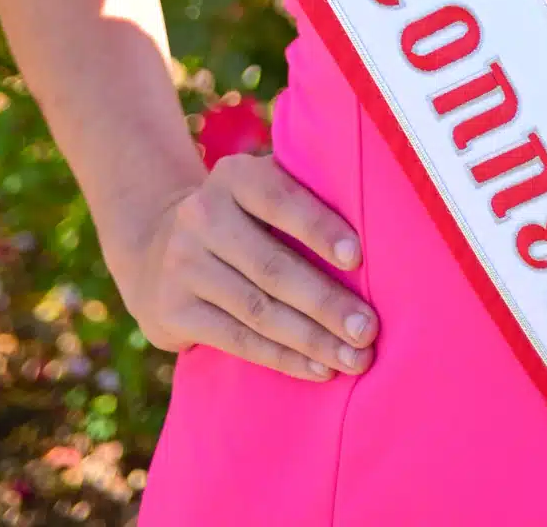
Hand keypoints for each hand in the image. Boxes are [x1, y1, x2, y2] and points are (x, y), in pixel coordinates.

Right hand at [117, 151, 378, 382]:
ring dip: (311, 339)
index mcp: (234, 177)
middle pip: (272, 266)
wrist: (158, 248)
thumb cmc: (245, 219)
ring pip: (257, 310)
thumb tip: (388, 225)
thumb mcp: (261, 191)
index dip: (318, 227)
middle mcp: (202, 215)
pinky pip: (237, 340)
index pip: (280, 199)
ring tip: (353, 358)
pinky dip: (283, 358)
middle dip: (325, 301)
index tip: (358, 257)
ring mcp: (182, 264)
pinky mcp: (172, 310)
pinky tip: (318, 369)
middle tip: (368, 329)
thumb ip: (307, 196)